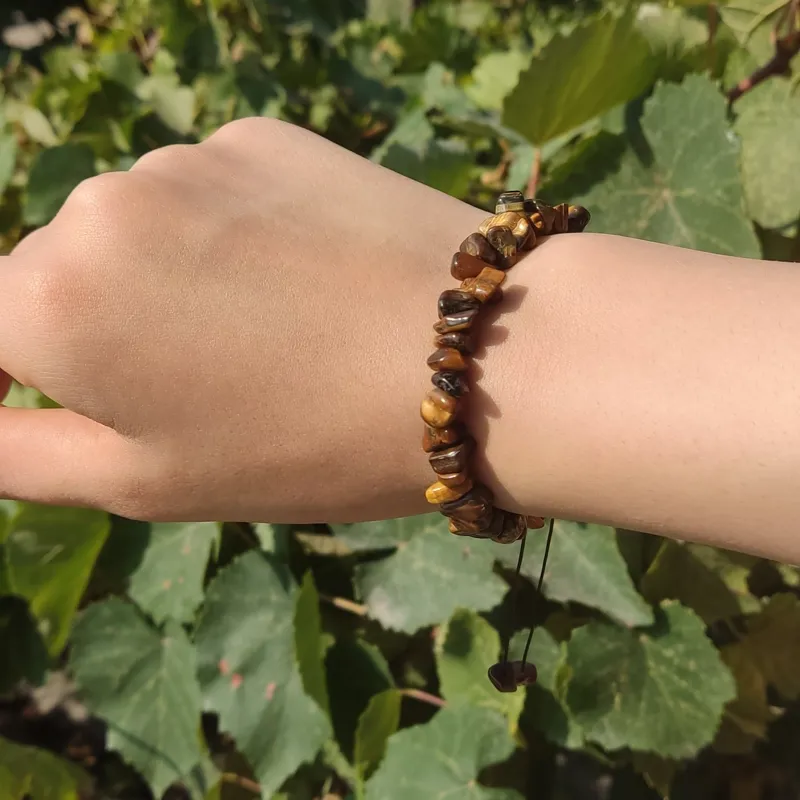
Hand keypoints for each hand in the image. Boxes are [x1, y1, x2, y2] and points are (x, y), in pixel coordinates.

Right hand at [0, 117, 484, 522]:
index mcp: (54, 301)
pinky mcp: (265, 139)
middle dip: (106, 327)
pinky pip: (214, 195)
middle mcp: (102, 206)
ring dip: (173, 278)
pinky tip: (303, 278)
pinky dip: (234, 236)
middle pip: (62, 272)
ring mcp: (189, 159)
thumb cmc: (309, 444)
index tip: (92, 391)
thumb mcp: (148, 483)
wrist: (477, 357)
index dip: (26, 366)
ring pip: (141, 229)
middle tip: (209, 382)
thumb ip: (21, 449)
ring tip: (270, 334)